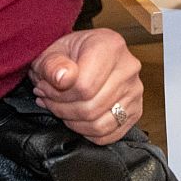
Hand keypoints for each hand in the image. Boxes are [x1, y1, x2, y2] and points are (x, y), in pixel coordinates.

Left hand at [29, 27, 143, 144]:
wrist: (81, 56)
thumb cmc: (68, 54)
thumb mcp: (51, 53)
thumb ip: (53, 65)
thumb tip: (63, 78)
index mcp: (110, 46)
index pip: (84, 86)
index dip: (58, 95)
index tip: (45, 89)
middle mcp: (128, 67)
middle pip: (91, 107)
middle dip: (63, 110)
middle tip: (49, 101)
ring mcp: (135, 90)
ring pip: (99, 125)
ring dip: (74, 123)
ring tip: (62, 109)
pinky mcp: (135, 110)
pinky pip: (109, 134)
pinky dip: (88, 133)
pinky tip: (77, 119)